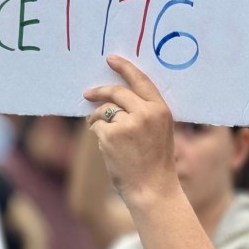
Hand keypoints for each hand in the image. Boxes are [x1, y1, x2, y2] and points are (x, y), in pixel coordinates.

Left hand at [84, 54, 180, 208]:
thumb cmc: (155, 163)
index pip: (140, 80)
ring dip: (98, 121)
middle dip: (100, 92)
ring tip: (107, 139)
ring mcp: (127, 123)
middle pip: (116, 92)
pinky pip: (96, 127)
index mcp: (160, 110)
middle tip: (88, 94)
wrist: (152, 189)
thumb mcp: (159, 132)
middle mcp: (145, 113)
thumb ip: (145, 112)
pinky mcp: (111, 135)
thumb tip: (115, 97)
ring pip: (103, 112)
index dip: (124, 68)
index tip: (111, 59)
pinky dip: (97, 135)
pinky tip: (108, 149)